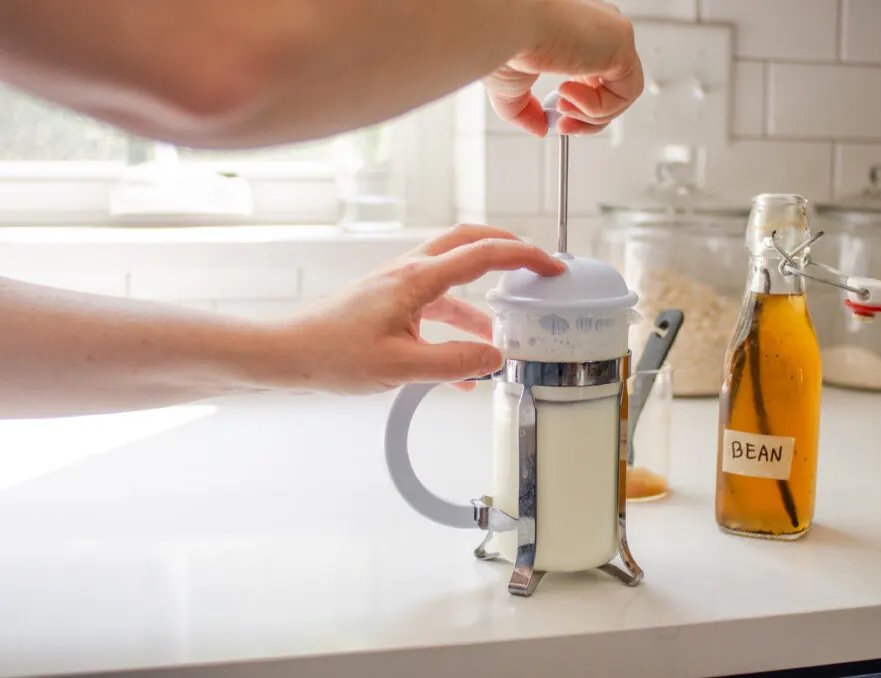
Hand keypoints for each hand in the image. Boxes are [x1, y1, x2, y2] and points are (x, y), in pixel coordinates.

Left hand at [274, 225, 565, 395]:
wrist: (287, 354)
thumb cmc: (333, 355)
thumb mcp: (401, 367)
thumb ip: (453, 363)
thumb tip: (496, 358)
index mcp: (416, 278)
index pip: (482, 254)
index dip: (524, 258)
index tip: (553, 268)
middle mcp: (409, 272)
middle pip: (468, 242)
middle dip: (507, 249)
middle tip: (537, 265)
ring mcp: (398, 285)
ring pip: (453, 279)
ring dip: (482, 301)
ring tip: (505, 332)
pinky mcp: (390, 302)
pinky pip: (435, 307)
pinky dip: (457, 327)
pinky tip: (462, 369)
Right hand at [484, 0, 643, 136]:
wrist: (509, 26)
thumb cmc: (507, 41)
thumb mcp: (512, 88)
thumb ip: (527, 110)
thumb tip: (540, 129)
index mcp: (575, 37)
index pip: (594, 78)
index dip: (579, 108)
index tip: (556, 120)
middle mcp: (597, 32)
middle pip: (611, 89)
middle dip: (586, 119)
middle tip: (562, 125)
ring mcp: (611, 36)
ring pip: (621, 95)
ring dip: (589, 115)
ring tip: (562, 105)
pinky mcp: (622, 44)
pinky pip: (626, 93)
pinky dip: (597, 107)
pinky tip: (569, 93)